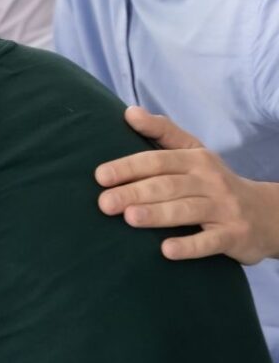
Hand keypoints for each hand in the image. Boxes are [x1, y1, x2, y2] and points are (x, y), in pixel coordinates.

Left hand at [95, 106, 278, 263]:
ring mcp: (224, 208)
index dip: (128, 166)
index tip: (100, 176)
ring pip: (187, 210)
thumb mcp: (193, 152)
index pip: (157, 159)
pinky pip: (211, 242)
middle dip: (134, 192)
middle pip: (167, 185)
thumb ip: (162, 132)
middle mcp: (209, 181)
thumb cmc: (213, 181)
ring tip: (130, 218)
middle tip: (104, 203)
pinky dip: (189, 246)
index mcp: (195, 159)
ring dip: (157, 214)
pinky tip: (166, 250)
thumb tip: (129, 112)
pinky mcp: (234, 235)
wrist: (267, 213)